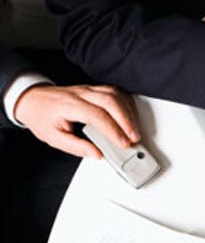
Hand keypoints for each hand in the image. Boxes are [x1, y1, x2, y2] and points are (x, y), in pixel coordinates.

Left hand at [13, 85, 139, 158]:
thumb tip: (96, 153)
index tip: (123, 143)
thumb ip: (75, 146)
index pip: (97, 115)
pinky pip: (115, 91)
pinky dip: (126, 103)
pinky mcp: (94, 89)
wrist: (32, 99)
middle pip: (111, 101)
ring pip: (115, 94)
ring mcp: (89, 89)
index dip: (113, 130)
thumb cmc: (42, 116)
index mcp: (70, 105)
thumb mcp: (53, 137)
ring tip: (134, 129)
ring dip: (128, 112)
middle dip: (127, 121)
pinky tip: (130, 115)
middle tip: (134, 138)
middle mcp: (81, 94)